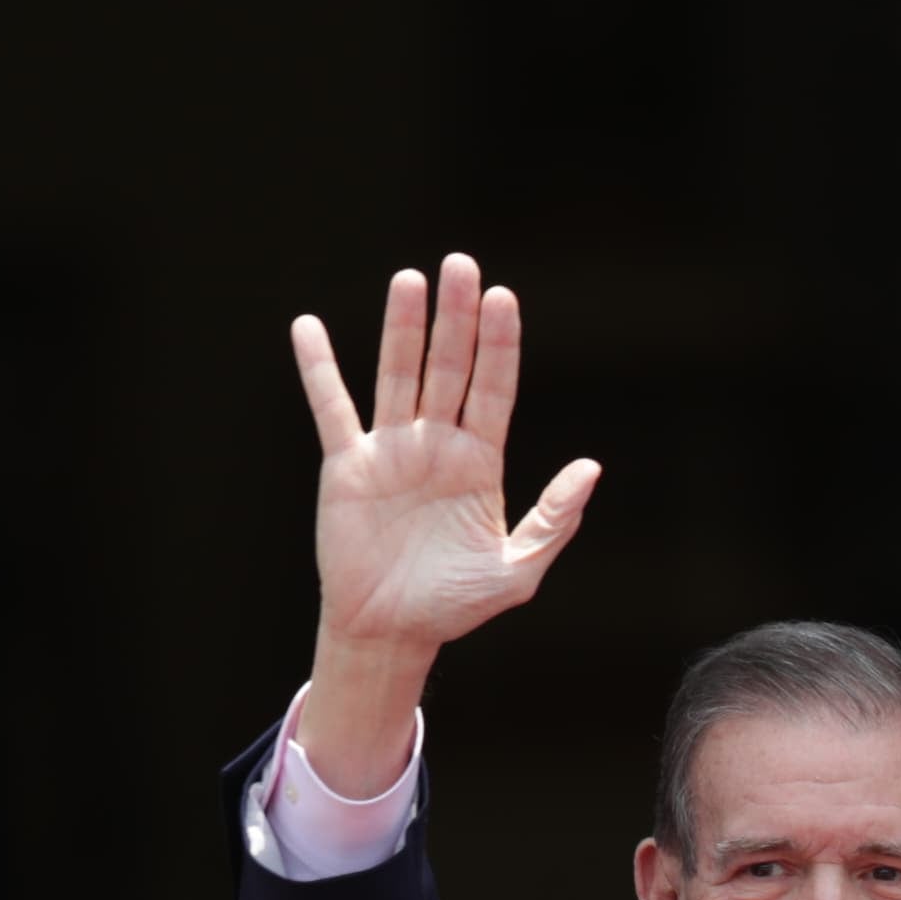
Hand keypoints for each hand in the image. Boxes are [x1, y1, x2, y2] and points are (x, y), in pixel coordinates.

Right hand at [292, 251, 597, 650]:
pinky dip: (319, 369)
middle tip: (461, 265)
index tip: (503, 298)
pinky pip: (332, 408)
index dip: (498, 344)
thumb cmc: (455, 606)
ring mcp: (391, 451)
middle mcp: (437, 445)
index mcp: (480, 463)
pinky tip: (309, 327)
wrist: (392, 634)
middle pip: (449, 367)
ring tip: (411, 280)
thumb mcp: (517, 572)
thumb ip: (554, 520)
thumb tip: (591, 467)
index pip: (493, 388)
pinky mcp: (348, 466)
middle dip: (456, 318)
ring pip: (397, 376)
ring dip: (403, 328)